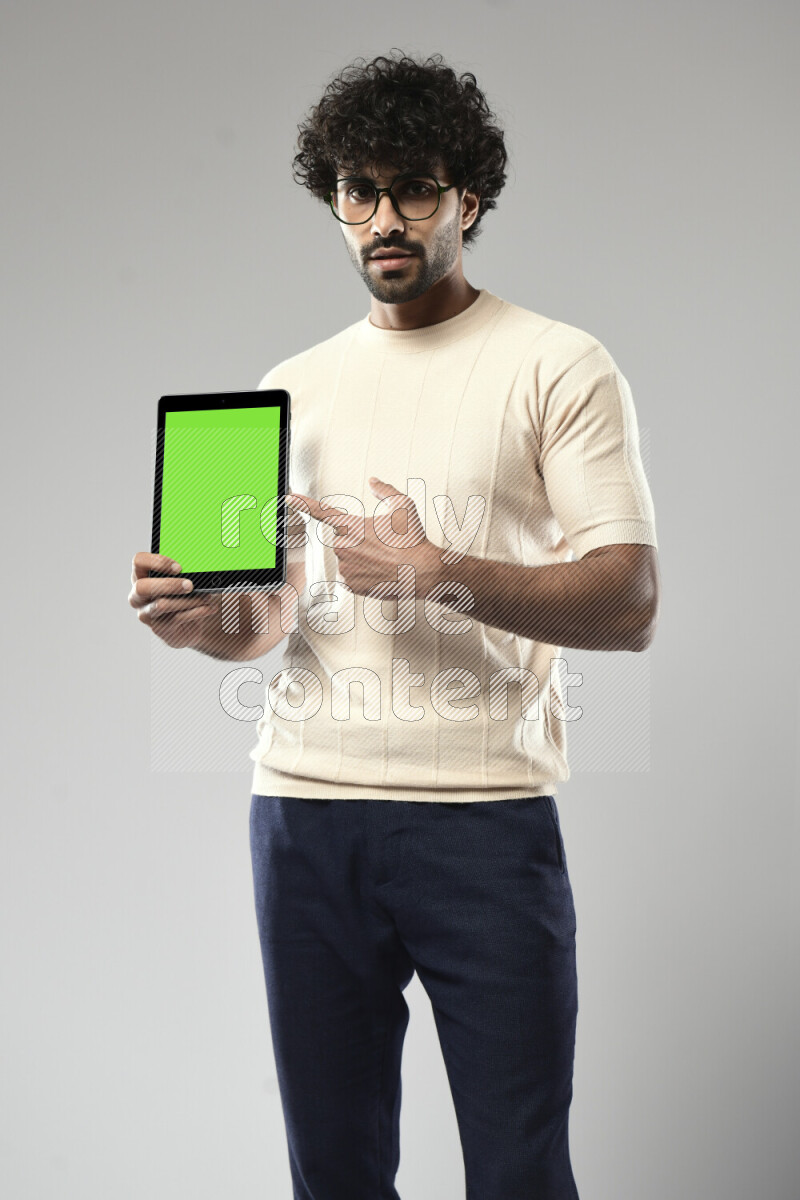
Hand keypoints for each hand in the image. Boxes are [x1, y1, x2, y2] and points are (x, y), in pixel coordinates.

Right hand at [128, 552, 220, 648]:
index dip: (156, 562)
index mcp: (141, 575)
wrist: (188, 624)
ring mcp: (146, 613)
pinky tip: (209, 608)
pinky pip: (177, 618)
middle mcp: (138, 595)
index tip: (179, 567)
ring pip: (162, 605)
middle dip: (168, 584)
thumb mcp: (183, 581)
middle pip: (143, 586)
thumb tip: (202, 568)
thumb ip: (186, 572)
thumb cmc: (183, 595)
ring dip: (188, 600)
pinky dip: (197, 612)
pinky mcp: (159, 627)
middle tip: (190, 585)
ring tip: (207, 597)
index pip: (139, 561)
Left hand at [284, 477, 440, 598]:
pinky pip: (349, 576)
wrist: (421, 571)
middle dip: (357, 541)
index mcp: (352, 525)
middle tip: (380, 545)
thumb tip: (374, 482)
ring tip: (382, 560)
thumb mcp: (403, 505)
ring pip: (346, 559)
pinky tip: (377, 572)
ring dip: (360, 558)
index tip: (289, 498)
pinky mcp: (349, 584)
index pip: (322, 511)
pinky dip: (361, 574)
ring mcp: (345, 566)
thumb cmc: (413, 539)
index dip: (303, 503)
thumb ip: (384, 490)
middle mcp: (344, 545)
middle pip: (342, 540)